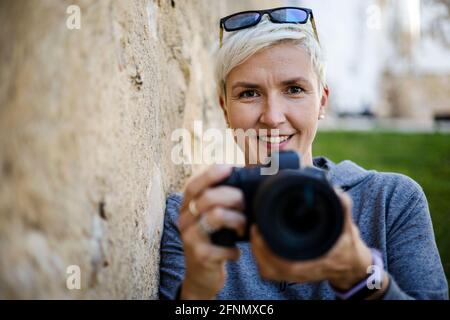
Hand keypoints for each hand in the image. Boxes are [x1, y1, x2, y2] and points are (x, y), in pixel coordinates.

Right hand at [178, 165, 245, 298]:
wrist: (201, 276)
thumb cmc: (212, 241)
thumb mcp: (210, 218)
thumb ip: (219, 200)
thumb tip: (244, 176)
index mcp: (187, 207)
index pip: (193, 185)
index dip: (210, 174)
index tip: (230, 167)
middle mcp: (185, 220)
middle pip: (209, 197)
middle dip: (234, 197)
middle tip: (245, 206)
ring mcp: (190, 238)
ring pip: (216, 216)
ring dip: (237, 220)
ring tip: (242, 228)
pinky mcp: (200, 256)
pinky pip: (224, 247)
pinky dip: (235, 250)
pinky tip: (236, 252)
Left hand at [250, 189, 386, 295]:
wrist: (351, 264)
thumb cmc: (348, 245)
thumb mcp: (347, 225)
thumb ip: (342, 207)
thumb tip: (335, 191)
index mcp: (315, 262)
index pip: (285, 265)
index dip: (266, 250)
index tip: (258, 230)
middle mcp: (302, 271)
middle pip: (270, 268)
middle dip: (258, 248)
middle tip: (254, 227)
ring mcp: (295, 275)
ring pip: (267, 270)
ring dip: (258, 253)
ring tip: (255, 233)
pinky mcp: (291, 273)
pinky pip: (270, 270)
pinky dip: (262, 257)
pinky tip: (260, 243)